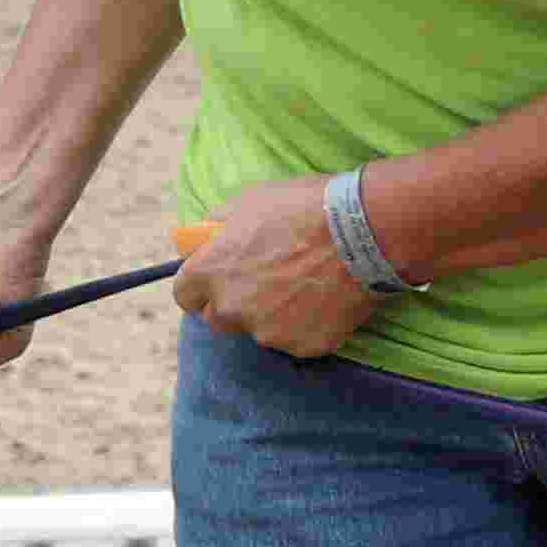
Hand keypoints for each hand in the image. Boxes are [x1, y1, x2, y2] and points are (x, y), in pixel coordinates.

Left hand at [172, 173, 373, 360]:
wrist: (362, 231)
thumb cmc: (304, 207)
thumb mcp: (250, 200)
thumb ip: (219, 224)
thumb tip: (206, 235)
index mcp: (211, 272)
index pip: (184, 295)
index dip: (200, 285)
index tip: (215, 278)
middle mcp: (232, 309)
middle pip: (217, 319)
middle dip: (232, 303)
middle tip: (261, 281)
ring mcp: (268, 333)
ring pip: (259, 330)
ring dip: (271, 313)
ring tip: (304, 284)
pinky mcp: (302, 346)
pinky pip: (296, 338)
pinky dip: (306, 323)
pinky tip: (325, 297)